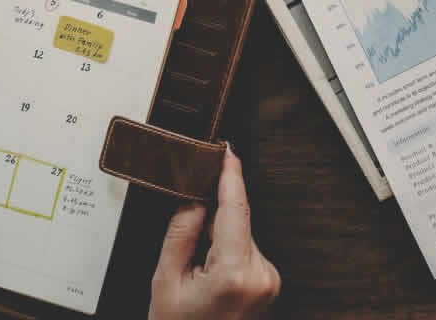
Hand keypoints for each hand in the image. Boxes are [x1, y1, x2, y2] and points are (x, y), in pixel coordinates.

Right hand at [148, 147, 280, 319]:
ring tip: (197, 276)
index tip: (227, 151)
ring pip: (241, 236)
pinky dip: (227, 254)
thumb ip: (181, 233)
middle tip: (186, 251)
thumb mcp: (165, 281)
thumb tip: (195, 199)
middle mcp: (261, 275)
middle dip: (212, 221)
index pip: (236, 208)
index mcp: (235, 272)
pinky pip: (246, 252)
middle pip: (237, 222)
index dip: (231, 175)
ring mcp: (269, 281)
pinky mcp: (269, 284)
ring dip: (218, 242)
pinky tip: (210, 279)